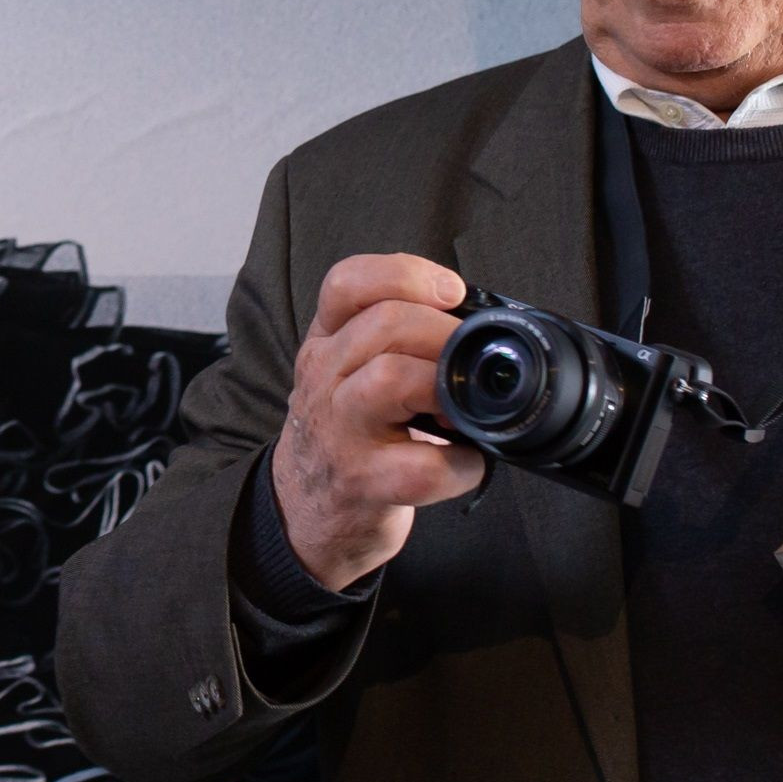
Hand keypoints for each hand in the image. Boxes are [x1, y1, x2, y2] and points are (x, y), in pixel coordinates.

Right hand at [272, 252, 487, 590]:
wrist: (304, 507)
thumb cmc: (346, 430)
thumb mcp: (346, 370)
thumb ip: (392, 337)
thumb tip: (478, 326)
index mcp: (326, 341)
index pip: (347, 283)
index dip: (407, 274)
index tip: (453, 292)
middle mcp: (324, 378)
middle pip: (384, 322)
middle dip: (446, 334)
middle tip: (471, 360)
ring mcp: (339, 431)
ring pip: (391, 378)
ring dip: (445, 386)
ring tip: (461, 407)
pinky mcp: (362, 483)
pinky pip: (423, 466)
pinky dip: (462, 464)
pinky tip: (466, 462)